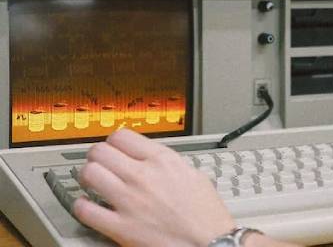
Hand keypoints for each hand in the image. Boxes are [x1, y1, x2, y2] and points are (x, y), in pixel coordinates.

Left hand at [73, 128, 234, 246]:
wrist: (210, 244)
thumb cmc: (207, 215)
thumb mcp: (194, 175)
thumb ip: (168, 163)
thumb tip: (153, 159)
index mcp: (163, 161)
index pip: (123, 136)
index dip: (114, 141)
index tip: (113, 147)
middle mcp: (143, 177)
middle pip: (100, 151)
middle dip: (97, 155)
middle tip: (99, 162)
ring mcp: (130, 202)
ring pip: (89, 174)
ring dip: (87, 176)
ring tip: (92, 182)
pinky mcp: (121, 228)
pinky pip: (86, 211)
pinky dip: (82, 207)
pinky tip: (89, 207)